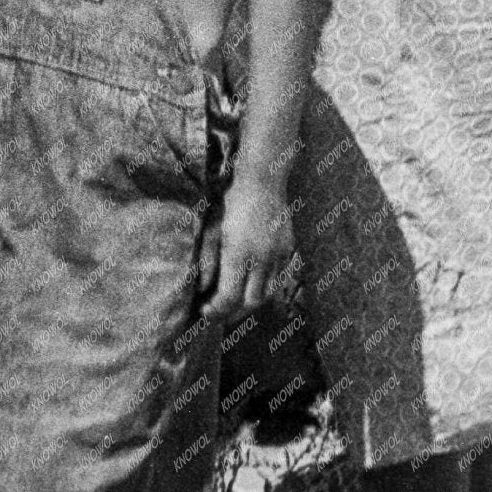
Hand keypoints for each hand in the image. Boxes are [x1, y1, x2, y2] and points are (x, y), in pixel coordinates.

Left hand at [198, 177, 292, 322]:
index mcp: (239, 253)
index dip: (217, 311)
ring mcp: (278, 255)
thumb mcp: (210, 228)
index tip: (205, 312)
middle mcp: (262, 259)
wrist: (262, 177)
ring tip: (234, 303)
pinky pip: (278, 277)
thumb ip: (208, 261)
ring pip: (268, 293)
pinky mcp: (288, 249)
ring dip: (250, 302)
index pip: (229, 298)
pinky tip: (252, 283)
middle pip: (251, 302)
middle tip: (218, 314)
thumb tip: (203, 290)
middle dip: (233, 313)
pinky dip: (265, 285)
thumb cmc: (229, 200)